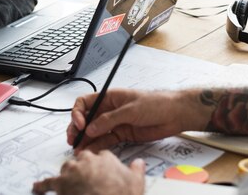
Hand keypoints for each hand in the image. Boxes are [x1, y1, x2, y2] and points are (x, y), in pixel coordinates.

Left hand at [33, 150, 144, 194]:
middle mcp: (87, 160)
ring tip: (69, 186)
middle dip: (83, 168)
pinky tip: (37, 187)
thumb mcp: (136, 182)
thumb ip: (137, 170)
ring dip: (67, 176)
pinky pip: (48, 183)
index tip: (101, 173)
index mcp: (105, 157)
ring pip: (66, 168)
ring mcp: (73, 171)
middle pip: (81, 158)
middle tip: (87, 181)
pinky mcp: (61, 184)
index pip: (100, 155)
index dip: (100, 166)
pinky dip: (42, 185)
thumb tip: (139, 163)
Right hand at [68, 88, 206, 152]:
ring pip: (94, 131)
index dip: (78, 112)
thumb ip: (110, 120)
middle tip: (73, 139)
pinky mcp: (121, 134)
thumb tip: (91, 127)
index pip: (85, 102)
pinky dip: (97, 145)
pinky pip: (105, 140)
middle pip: (87, 118)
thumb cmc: (156, 103)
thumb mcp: (130, 109)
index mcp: (109, 97)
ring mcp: (115, 122)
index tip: (80, 124)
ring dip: (86, 139)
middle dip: (78, 128)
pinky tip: (91, 150)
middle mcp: (109, 109)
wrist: (174, 114)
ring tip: (79, 149)